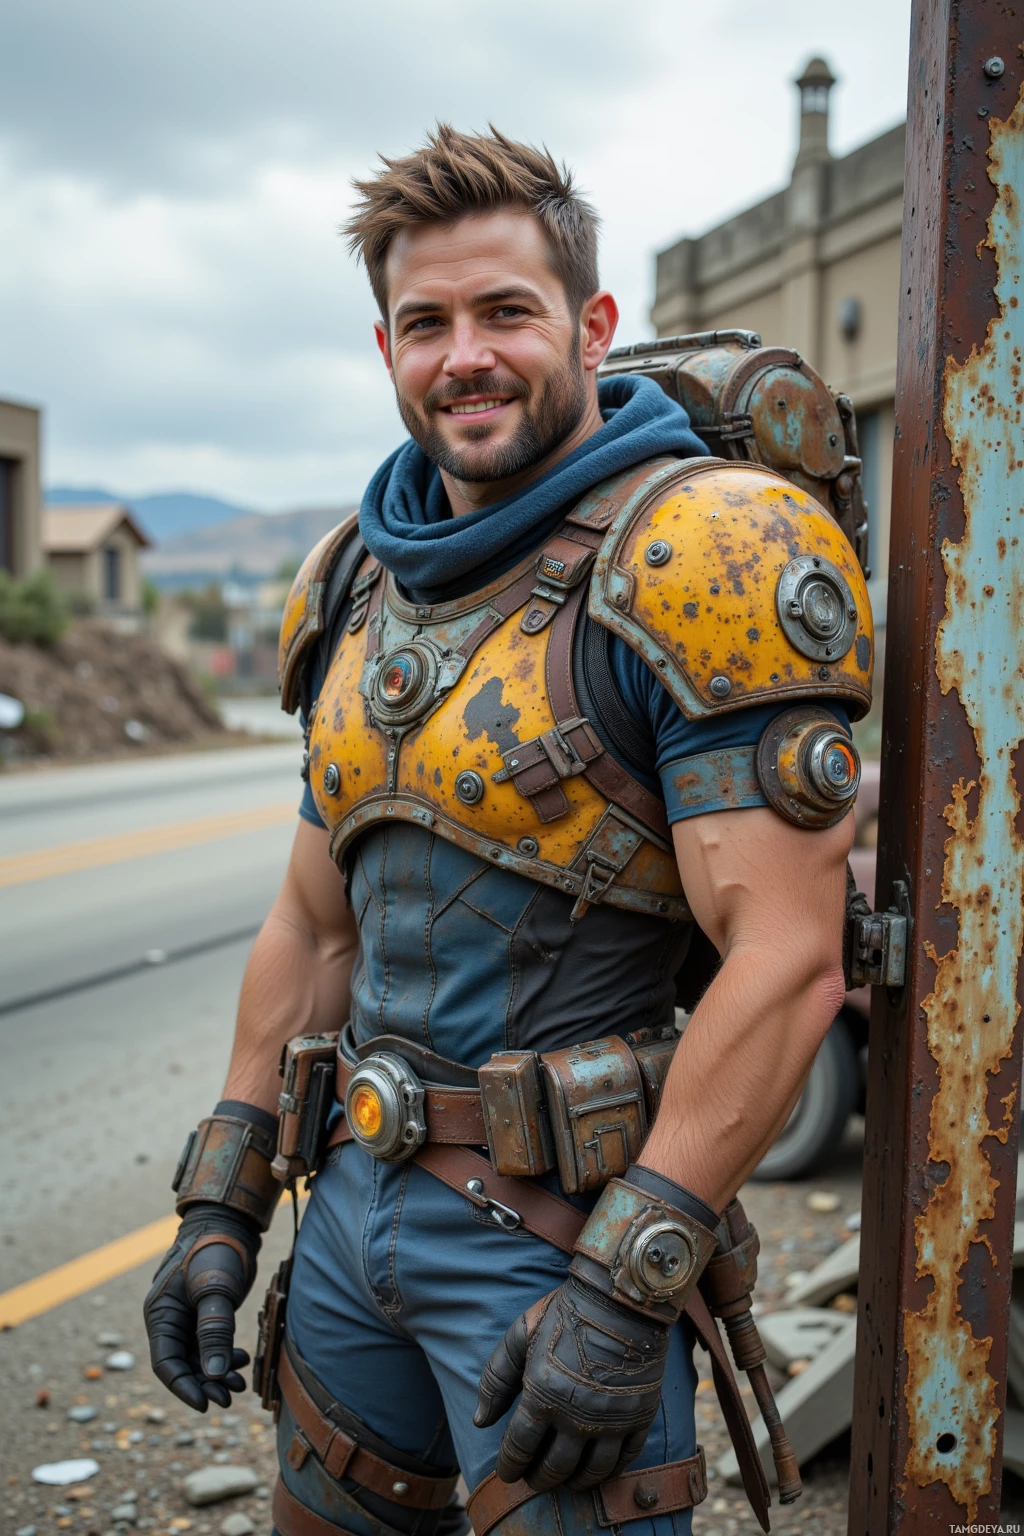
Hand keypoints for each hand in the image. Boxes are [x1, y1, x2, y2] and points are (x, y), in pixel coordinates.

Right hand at [143, 1204, 259, 1412]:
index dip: (183, 1387)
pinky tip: (242, 1360)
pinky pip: (210, 1345)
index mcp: (160, 1313)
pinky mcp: (205, 1314)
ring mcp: (187, 1318)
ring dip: (217, 1373)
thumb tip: (212, 1373)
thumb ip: (214, 1329)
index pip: (165, 1362)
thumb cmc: (216, 1250)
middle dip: (204, 1384)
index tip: (205, 1405)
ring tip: (240, 1383)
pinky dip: (224, 1356)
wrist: (230, 1223)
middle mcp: (169, 1319)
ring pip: (198, 1358)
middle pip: (182, 1364)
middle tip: (229, 1398)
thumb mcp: (214, 1289)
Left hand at [474, 1276, 669, 1492]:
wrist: (621, 1299)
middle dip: (538, 1479)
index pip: (519, 1449)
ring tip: (564, 1479)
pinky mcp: (639, 1417)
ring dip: (573, 1482)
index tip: (507, 1472)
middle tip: (533, 1479)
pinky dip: (608, 1473)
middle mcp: (577, 1416)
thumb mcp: (521, 1336)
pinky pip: (623, 1461)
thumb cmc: (567, 1313)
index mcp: (543, 1394)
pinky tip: (597, 1470)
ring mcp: (611, 1420)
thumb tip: (480, 1421)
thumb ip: (495, 1379)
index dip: (510, 1466)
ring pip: (590, 1473)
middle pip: (554, 1469)